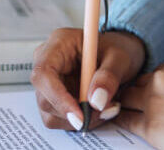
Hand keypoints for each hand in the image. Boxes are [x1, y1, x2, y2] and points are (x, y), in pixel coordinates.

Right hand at [31, 28, 146, 130]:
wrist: (116, 57)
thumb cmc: (115, 50)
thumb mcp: (120, 58)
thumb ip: (109, 76)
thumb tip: (96, 101)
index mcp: (59, 43)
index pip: (43, 73)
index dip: (58, 97)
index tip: (80, 115)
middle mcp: (47, 62)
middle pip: (44, 98)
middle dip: (74, 112)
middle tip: (104, 111)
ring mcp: (47, 83)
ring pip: (51, 114)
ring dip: (80, 119)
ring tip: (105, 108)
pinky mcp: (52, 99)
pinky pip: (58, 119)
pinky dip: (79, 121)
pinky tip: (96, 110)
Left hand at [115, 55, 163, 149]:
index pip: (158, 72)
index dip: (153, 86)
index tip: (150, 94)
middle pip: (140, 83)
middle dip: (136, 94)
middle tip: (126, 101)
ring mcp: (155, 100)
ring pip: (128, 98)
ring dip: (124, 105)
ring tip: (115, 110)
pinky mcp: (150, 124)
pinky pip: (125, 119)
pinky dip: (119, 120)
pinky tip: (115, 123)